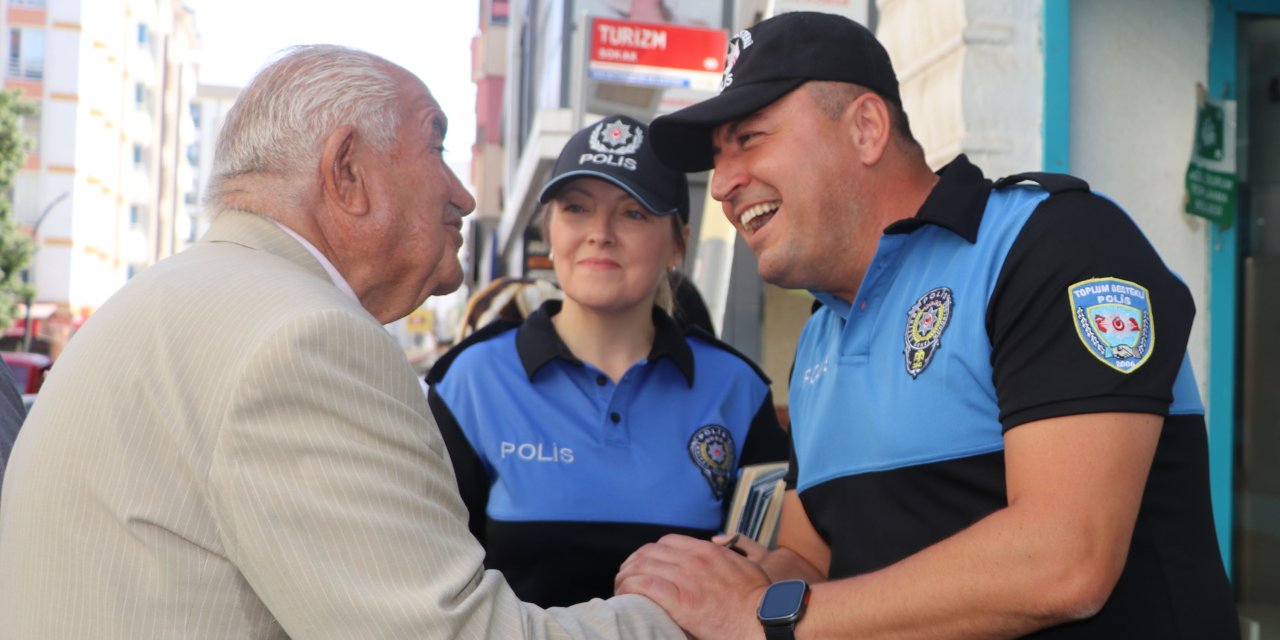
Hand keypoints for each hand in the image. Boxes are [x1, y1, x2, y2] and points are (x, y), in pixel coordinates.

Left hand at [616, 534, 770, 639]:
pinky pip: (644, 585)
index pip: (667, 542)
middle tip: (627, 578)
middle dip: (633, 564)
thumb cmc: (759, 598)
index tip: (646, 566)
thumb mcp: (745, 565)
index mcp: (707, 551)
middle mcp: (693, 559)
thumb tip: (719, 544)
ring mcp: (686, 578)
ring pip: (641, 567)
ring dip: (626, 576)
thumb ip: (728, 553)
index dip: (651, 553)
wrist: (765, 618)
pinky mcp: (680, 600)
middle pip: (649, 553)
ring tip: (621, 588)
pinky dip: (629, 588)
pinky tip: (624, 595)